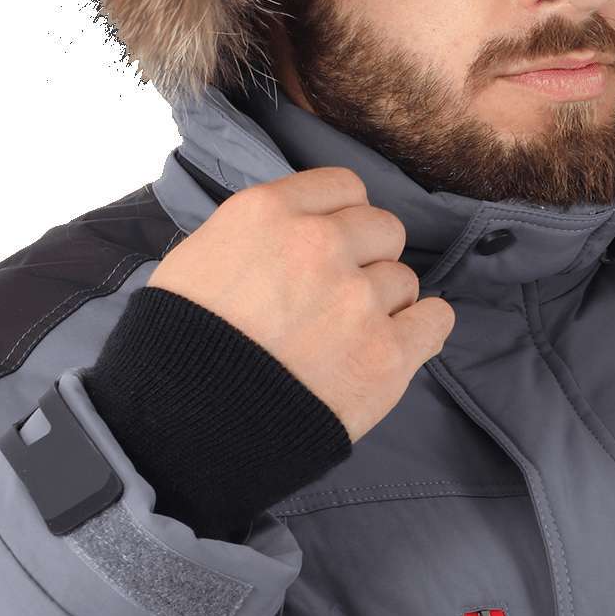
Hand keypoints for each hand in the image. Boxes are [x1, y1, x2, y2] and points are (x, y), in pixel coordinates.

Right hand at [146, 167, 455, 445]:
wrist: (188, 429)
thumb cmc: (179, 348)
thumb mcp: (196, 261)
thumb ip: (256, 235)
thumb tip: (293, 234)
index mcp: (268, 213)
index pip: (343, 186)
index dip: (343, 216)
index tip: (335, 243)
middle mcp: (319, 245)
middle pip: (383, 229)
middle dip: (368, 258)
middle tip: (340, 295)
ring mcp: (358, 300)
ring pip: (404, 280)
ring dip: (385, 304)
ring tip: (348, 337)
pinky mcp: (386, 354)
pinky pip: (436, 320)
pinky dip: (422, 330)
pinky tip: (398, 345)